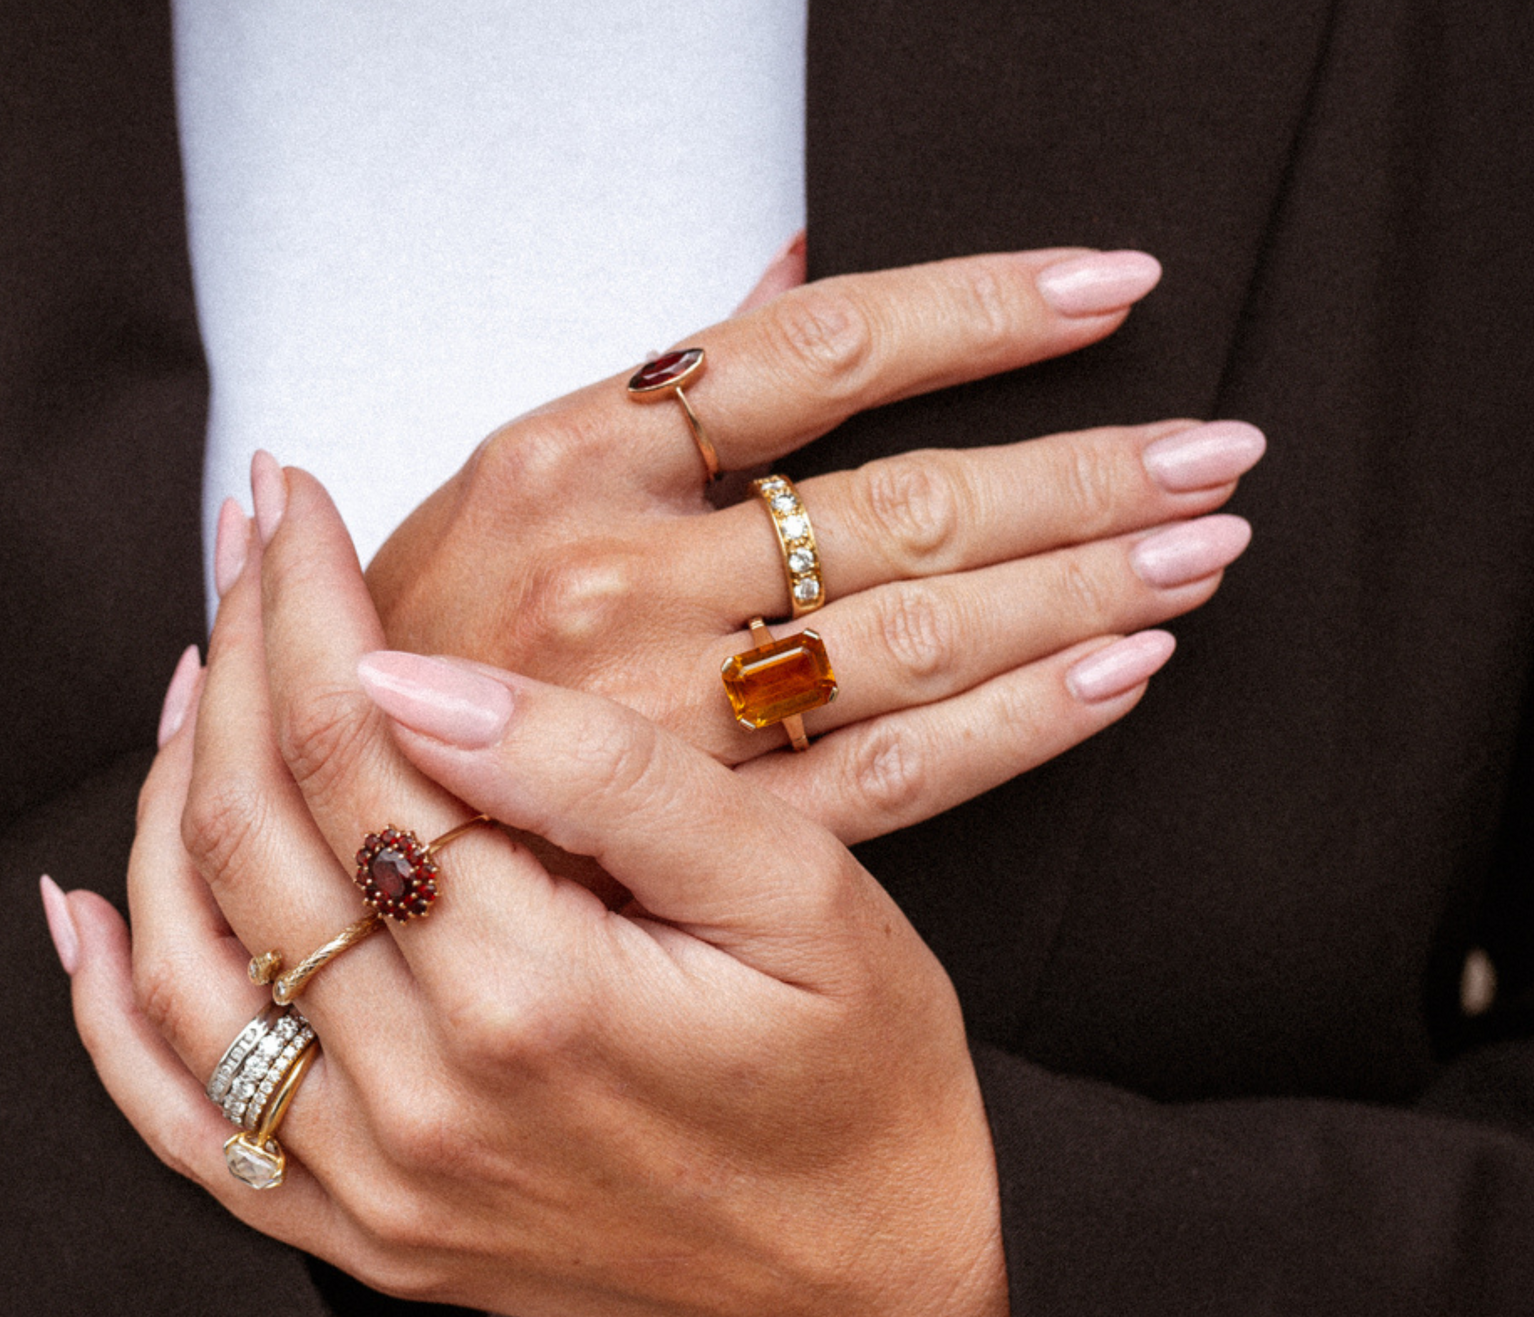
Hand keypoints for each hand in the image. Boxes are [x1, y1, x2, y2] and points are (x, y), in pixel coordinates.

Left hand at [59, 469, 1017, 1316]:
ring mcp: (385, 1183)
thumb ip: (605, 778)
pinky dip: (119, 1021)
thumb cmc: (860, 1075)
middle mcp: (429, 1099)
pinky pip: (195, 1130)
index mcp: (535, 994)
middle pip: (254, 835)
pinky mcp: (374, 1235)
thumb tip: (412, 681)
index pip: (350, 746)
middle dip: (231, 665)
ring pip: (196, 962)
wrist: (879, 1272)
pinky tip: (92, 924)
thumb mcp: (797, 890)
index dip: (301, 607)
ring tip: (196, 689)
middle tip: (241, 556)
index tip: (289, 506)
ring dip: (166, 805)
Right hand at [338, 245, 1260, 845]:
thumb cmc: (416, 651)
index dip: (979, 312)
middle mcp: (618, 579)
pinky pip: (891, 778)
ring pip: (915, 636)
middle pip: (896, 502)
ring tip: (1203, 550)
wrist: (315, 836)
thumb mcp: (497, 487)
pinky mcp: (700, 837)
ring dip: (1078, 586)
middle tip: (1218, 452)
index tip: (1114, 291)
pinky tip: (1121, 679)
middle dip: (1077, 473)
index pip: (810, 354)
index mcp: (562, 459)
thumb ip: (658, 382)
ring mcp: (661, 716)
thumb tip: (792, 262)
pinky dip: (1019, 725)